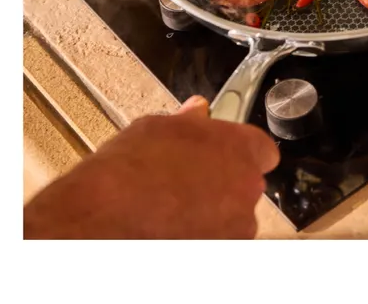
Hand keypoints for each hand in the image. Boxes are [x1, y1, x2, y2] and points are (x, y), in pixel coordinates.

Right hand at [23, 96, 280, 239]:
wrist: (105, 219)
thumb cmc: (129, 173)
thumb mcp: (157, 127)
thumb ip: (189, 122)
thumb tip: (196, 113)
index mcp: (239, 149)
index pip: (262, 148)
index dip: (241, 151)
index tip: (224, 152)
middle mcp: (246, 189)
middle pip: (247, 184)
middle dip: (225, 182)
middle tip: (190, 179)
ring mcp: (235, 228)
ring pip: (233, 217)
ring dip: (213, 212)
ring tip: (174, 207)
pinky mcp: (219, 253)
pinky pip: (217, 239)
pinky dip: (200, 235)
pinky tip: (172, 226)